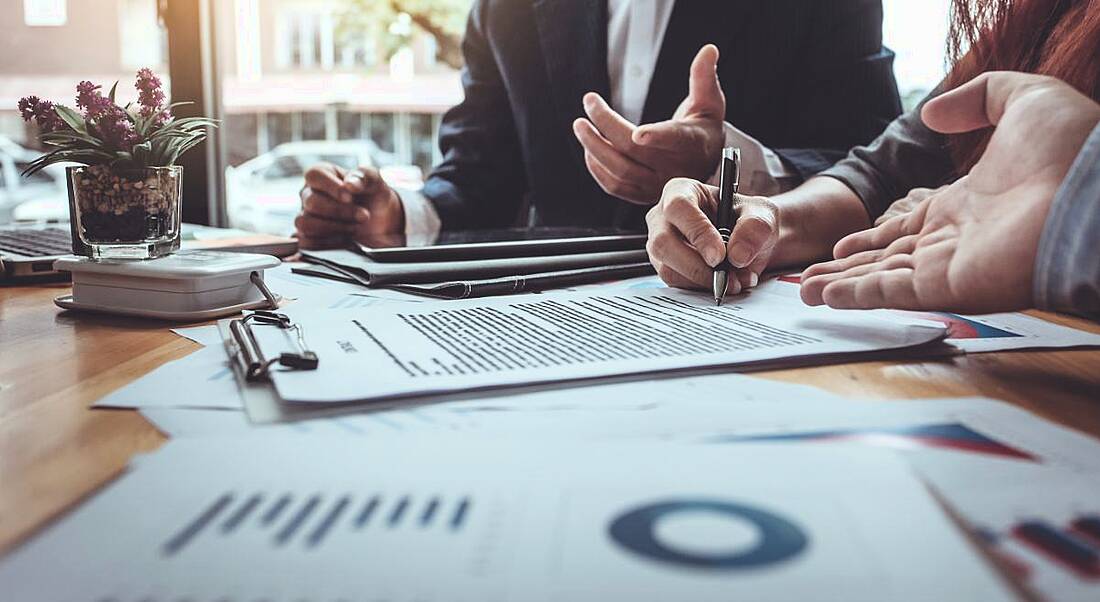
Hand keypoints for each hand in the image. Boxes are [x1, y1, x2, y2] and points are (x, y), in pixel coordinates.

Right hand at [295, 163, 404, 248]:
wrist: (382, 223)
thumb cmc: (374, 196)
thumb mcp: (376, 181)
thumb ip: (364, 177)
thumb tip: (349, 185)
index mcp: (323, 174)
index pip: (314, 175)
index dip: (330, 186)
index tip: (349, 197)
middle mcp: (310, 194)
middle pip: (312, 202)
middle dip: (340, 211)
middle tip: (363, 216)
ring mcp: (307, 216)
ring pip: (305, 223)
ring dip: (333, 228)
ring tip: (354, 228)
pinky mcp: (309, 237)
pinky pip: (307, 243)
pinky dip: (329, 244)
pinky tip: (347, 241)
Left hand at [572, 44, 725, 204]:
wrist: (703, 165)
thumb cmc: (703, 129)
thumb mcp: (709, 102)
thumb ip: (704, 77)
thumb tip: (708, 49)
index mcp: (692, 143)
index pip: (674, 139)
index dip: (656, 137)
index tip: (638, 132)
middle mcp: (674, 169)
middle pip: (634, 151)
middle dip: (606, 125)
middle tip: (589, 104)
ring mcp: (657, 185)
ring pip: (619, 171)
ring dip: (594, 148)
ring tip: (580, 126)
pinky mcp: (642, 195)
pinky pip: (614, 186)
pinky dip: (596, 167)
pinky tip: (589, 148)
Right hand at [646, 178, 778, 291]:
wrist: (748, 242)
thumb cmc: (748, 219)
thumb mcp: (762, 215)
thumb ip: (755, 228)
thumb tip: (737, 255)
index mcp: (681, 191)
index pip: (678, 207)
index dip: (697, 232)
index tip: (719, 256)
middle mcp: (663, 217)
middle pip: (663, 242)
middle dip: (695, 265)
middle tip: (725, 277)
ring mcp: (660, 244)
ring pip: (667, 268)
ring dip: (702, 280)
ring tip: (733, 281)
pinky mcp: (666, 267)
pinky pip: (676, 283)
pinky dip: (702, 288)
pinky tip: (723, 282)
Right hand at [801, 72, 1099, 312]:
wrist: (1096, 192)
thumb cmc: (1073, 150)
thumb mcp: (1025, 100)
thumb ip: (977, 99)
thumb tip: (932, 112)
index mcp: (967, 205)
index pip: (907, 227)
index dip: (872, 238)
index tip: (843, 246)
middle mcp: (954, 241)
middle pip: (886, 259)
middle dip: (845, 269)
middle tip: (808, 278)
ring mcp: (951, 266)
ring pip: (881, 279)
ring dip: (841, 285)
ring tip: (803, 290)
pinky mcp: (950, 287)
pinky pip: (893, 293)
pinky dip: (857, 296)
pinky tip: (826, 296)